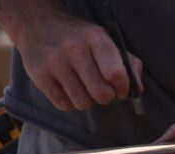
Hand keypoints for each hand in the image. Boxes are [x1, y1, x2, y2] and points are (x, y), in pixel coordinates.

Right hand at [15, 12, 142, 110]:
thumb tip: (136, 89)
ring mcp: (55, 64)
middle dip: (107, 97)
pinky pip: (65, 106)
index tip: (121, 89)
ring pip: (83, 103)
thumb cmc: (79, 39)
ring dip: (88, 101)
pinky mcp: (40, 77)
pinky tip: (69, 88)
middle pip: (101, 94)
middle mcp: (74, 50)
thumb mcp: (104, 40)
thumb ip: (126, 63)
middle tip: (103, 91)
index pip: (115, 74)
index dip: (122, 88)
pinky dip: (71, 102)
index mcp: (95, 38)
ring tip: (84, 88)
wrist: (38, 25)